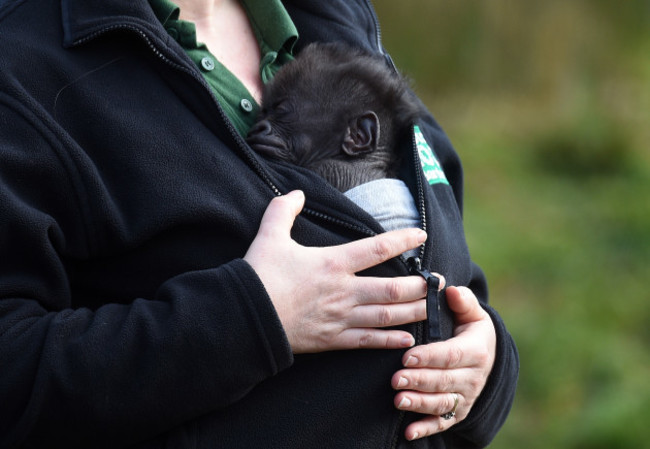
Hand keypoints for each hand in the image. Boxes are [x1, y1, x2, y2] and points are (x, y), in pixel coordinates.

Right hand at [244, 190, 428, 353]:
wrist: (244, 317)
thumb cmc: (258, 275)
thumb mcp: (269, 235)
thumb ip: (283, 210)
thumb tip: (295, 193)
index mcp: (332, 263)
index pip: (377, 248)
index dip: (403, 240)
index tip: (421, 236)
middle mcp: (343, 290)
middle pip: (392, 288)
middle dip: (420, 286)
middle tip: (438, 281)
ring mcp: (340, 317)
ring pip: (387, 316)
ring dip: (414, 312)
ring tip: (432, 307)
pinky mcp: (333, 340)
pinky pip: (368, 341)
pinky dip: (390, 341)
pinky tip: (407, 339)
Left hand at [391, 286, 496, 440]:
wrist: (489, 358)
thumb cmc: (471, 330)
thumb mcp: (473, 314)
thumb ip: (463, 302)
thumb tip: (452, 290)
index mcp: (476, 351)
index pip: (451, 355)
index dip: (429, 357)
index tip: (407, 356)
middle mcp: (473, 377)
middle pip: (443, 381)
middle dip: (419, 380)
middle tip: (395, 379)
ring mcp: (465, 397)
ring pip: (441, 403)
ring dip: (419, 404)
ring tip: (398, 401)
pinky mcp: (458, 412)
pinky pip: (442, 422)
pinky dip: (425, 428)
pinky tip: (408, 432)